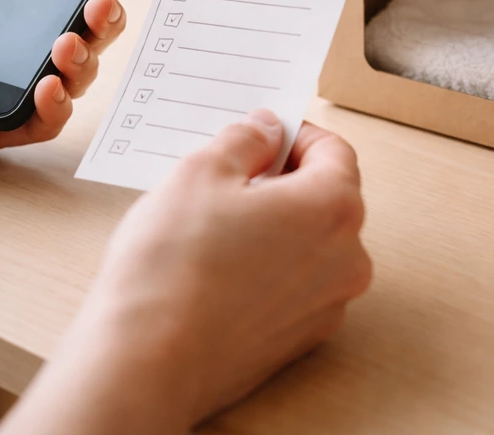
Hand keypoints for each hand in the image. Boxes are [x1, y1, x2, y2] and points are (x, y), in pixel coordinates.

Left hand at [0, 0, 157, 174]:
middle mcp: (2, 48)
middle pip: (79, 33)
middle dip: (106, 17)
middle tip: (104, 3)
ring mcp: (1, 89)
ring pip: (73, 77)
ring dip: (86, 58)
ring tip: (69, 42)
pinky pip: (45, 122)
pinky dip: (57, 104)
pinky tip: (48, 83)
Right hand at [0, 112, 371, 433]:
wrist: (146, 362)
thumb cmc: (173, 266)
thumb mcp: (201, 171)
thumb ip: (245, 140)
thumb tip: (265, 130)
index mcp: (333, 208)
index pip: (334, 151)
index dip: (296, 135)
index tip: (263, 135)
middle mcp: (346, 258)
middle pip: (328, 198)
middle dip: (285, 180)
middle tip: (233, 177)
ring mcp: (328, 305)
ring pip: (313, 244)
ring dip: (278, 225)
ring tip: (220, 224)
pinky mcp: (301, 339)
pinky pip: (297, 285)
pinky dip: (271, 267)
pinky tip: (222, 266)